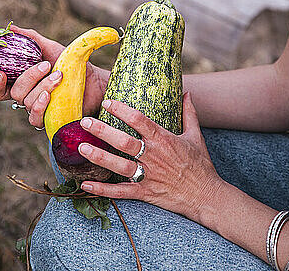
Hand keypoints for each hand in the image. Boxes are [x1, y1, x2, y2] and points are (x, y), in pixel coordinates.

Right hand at [0, 25, 109, 127]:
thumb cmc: (70, 64)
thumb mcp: (50, 48)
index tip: (1, 73)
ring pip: (27, 102)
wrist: (94, 80)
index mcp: (23, 83)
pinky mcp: (49, 120)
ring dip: (42, 86)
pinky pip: (35, 119)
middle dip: (29, 77)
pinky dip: (39, 106)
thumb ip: (30, 39)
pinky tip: (48, 96)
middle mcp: (28, 97)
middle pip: (15, 92)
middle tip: (47, 65)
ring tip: (59, 76)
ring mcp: (38, 110)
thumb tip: (11, 28)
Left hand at [77, 92, 224, 221]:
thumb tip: (186, 93)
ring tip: (81, 147)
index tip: (106, 102)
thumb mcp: (196, 136)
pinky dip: (102, 190)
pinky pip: (120, 192)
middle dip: (102, 131)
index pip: (139, 120)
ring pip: (119, 165)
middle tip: (85, 122)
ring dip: (99, 157)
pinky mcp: (145, 192)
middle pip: (124, 142)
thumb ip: (189, 113)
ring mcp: (148, 175)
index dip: (121, 110)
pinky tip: (85, 185)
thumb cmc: (201, 165)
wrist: (206, 195)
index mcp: (164, 139)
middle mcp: (153, 156)